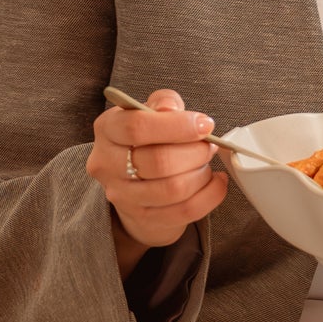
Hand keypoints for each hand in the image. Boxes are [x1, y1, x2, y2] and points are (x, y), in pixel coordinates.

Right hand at [88, 86, 227, 270]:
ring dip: (201, 174)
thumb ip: (163, 103)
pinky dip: (210, 195)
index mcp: (107, 129)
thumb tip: (171, 110)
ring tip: (206, 163)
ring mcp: (122, 196)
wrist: (136, 181)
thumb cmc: (147, 140)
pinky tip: (215, 182)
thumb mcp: (152, 111)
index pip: (136, 127)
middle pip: (158, 161)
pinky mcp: (143, 218)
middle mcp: (107, 164)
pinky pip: (186, 211)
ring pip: (173, 189)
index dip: (177, 126)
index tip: (204, 124)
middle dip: (195, 152)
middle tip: (209, 145)